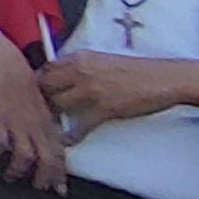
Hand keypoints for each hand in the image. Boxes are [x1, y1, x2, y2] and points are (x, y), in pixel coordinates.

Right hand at [0, 35, 73, 190]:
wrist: (3, 62)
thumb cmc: (21, 82)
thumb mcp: (39, 104)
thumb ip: (43, 124)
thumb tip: (46, 145)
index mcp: (47, 122)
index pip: (58, 153)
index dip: (60, 173)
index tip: (59, 189)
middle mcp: (34, 125)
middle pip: (46, 158)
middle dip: (44, 177)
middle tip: (38, 188)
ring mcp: (16, 122)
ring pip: (25, 155)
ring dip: (18, 170)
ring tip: (11, 176)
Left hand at [42, 52, 198, 136]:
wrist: (165, 78)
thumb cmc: (134, 70)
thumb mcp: (101, 60)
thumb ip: (79, 66)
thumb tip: (58, 77)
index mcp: (79, 57)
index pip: (44, 69)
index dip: (36, 83)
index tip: (33, 94)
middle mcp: (81, 70)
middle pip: (43, 86)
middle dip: (38, 100)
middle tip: (36, 112)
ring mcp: (92, 90)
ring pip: (56, 105)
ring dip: (51, 117)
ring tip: (47, 126)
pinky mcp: (105, 108)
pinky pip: (80, 125)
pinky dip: (71, 135)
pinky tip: (66, 142)